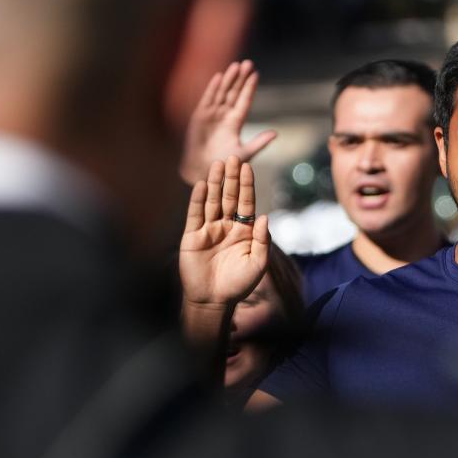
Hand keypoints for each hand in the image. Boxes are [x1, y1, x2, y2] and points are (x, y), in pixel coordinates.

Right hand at [179, 60, 277, 185]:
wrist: (203, 170)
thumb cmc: (224, 164)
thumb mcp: (245, 152)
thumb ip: (259, 142)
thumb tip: (276, 133)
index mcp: (236, 122)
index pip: (244, 100)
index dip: (250, 87)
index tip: (256, 74)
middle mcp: (224, 115)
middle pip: (234, 92)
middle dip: (241, 78)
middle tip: (248, 63)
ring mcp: (212, 114)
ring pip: (222, 93)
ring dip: (229, 79)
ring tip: (236, 66)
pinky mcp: (199, 116)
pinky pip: (207, 99)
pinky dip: (213, 88)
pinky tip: (219, 77)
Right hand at [179, 156, 270, 311]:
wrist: (214, 301)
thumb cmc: (239, 284)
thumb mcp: (257, 263)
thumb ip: (262, 240)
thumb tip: (265, 216)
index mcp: (244, 230)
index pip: (246, 203)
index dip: (246, 185)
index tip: (247, 167)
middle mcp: (226, 226)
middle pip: (229, 197)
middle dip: (231, 178)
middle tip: (232, 157)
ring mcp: (209, 230)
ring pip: (212, 202)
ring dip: (214, 183)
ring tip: (217, 164)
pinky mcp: (192, 236)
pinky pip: (194, 215)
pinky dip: (197, 200)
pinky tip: (200, 185)